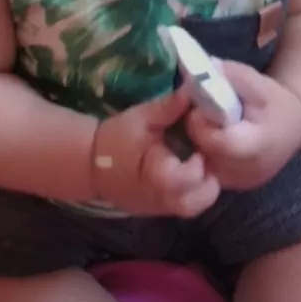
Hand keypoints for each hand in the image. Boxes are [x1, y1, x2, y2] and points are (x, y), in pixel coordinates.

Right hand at [91, 87, 219, 217]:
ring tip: (199, 164)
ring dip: (203, 187)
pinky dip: (193, 191)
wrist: (91, 163)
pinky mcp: (160, 211)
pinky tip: (190, 170)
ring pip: (195, 208)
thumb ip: (168, 107)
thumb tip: (191, 90)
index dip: (199, 165)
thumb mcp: (141, 117)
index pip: (186, 179)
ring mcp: (160, 208)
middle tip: (204, 158)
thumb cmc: (116, 138)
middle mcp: (161, 198)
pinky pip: (185, 206)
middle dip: (209, 180)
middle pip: (198, 202)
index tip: (199, 148)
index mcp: (156, 176)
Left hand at [185, 60, 300, 190]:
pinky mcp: (231, 187)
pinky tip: (209, 138)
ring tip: (205, 125)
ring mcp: (240, 183)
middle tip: (197, 113)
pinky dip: (201, 154)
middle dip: (195, 131)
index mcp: (261, 144)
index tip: (199, 108)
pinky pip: (206, 171)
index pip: (222, 142)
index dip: (203, 125)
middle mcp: (250, 170)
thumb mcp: (255, 80)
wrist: (292, 128)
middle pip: (207, 154)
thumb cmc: (273, 102)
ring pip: (201, 165)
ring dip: (195, 143)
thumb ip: (227, 75)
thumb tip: (197, 70)